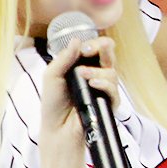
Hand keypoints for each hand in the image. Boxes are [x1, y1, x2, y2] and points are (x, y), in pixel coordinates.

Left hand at [40, 35, 117, 167]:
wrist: (57, 128)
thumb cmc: (53, 103)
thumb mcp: (52, 76)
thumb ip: (64, 58)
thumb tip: (77, 39)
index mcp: (82, 66)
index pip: (95, 48)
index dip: (93, 43)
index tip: (84, 47)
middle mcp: (96, 74)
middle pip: (109, 54)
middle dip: (103, 48)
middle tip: (90, 50)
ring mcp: (104, 88)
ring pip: (111, 71)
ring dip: (97, 71)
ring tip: (83, 76)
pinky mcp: (109, 102)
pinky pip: (114, 89)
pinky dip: (105, 84)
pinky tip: (94, 84)